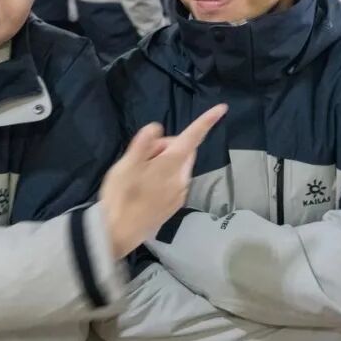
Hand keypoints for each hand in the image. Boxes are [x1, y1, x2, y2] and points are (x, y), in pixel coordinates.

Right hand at [99, 104, 226, 258]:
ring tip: (140, 174)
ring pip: (178, 167)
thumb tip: (158, 128)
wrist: (118, 232)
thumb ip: (144, 142)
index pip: (193, 137)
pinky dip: (164, 178)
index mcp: (171, 164)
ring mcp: (179, 194)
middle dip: (168, 146)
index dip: (207, 121)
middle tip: (142, 155)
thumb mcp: (126, 163)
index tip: (222, 108)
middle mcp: (181, 178)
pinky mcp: (174, 206)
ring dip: (165, 163)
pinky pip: (175, 182)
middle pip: (184, 151)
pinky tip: (145, 188)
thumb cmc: (121, 195)